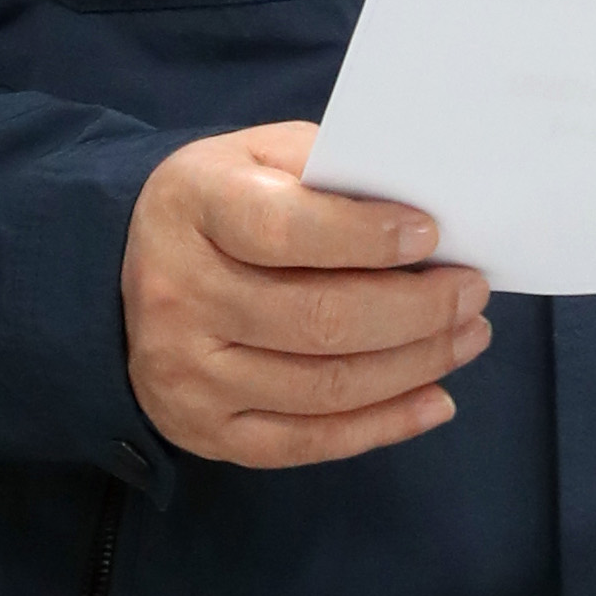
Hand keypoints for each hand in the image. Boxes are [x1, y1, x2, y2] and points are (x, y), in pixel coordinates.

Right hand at [122, 121, 490, 466]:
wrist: (122, 269)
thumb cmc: (220, 199)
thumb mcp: (257, 152)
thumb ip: (328, 166)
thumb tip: (418, 203)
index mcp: (193, 205)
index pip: (283, 229)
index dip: (365, 236)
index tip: (432, 235)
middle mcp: (182, 296)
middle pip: (316, 319)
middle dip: (414, 310)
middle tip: (473, 290)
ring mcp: (190, 376)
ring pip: (323, 387)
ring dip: (414, 365)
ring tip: (469, 336)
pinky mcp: (206, 432)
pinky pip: (307, 443)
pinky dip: (382, 426)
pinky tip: (436, 400)